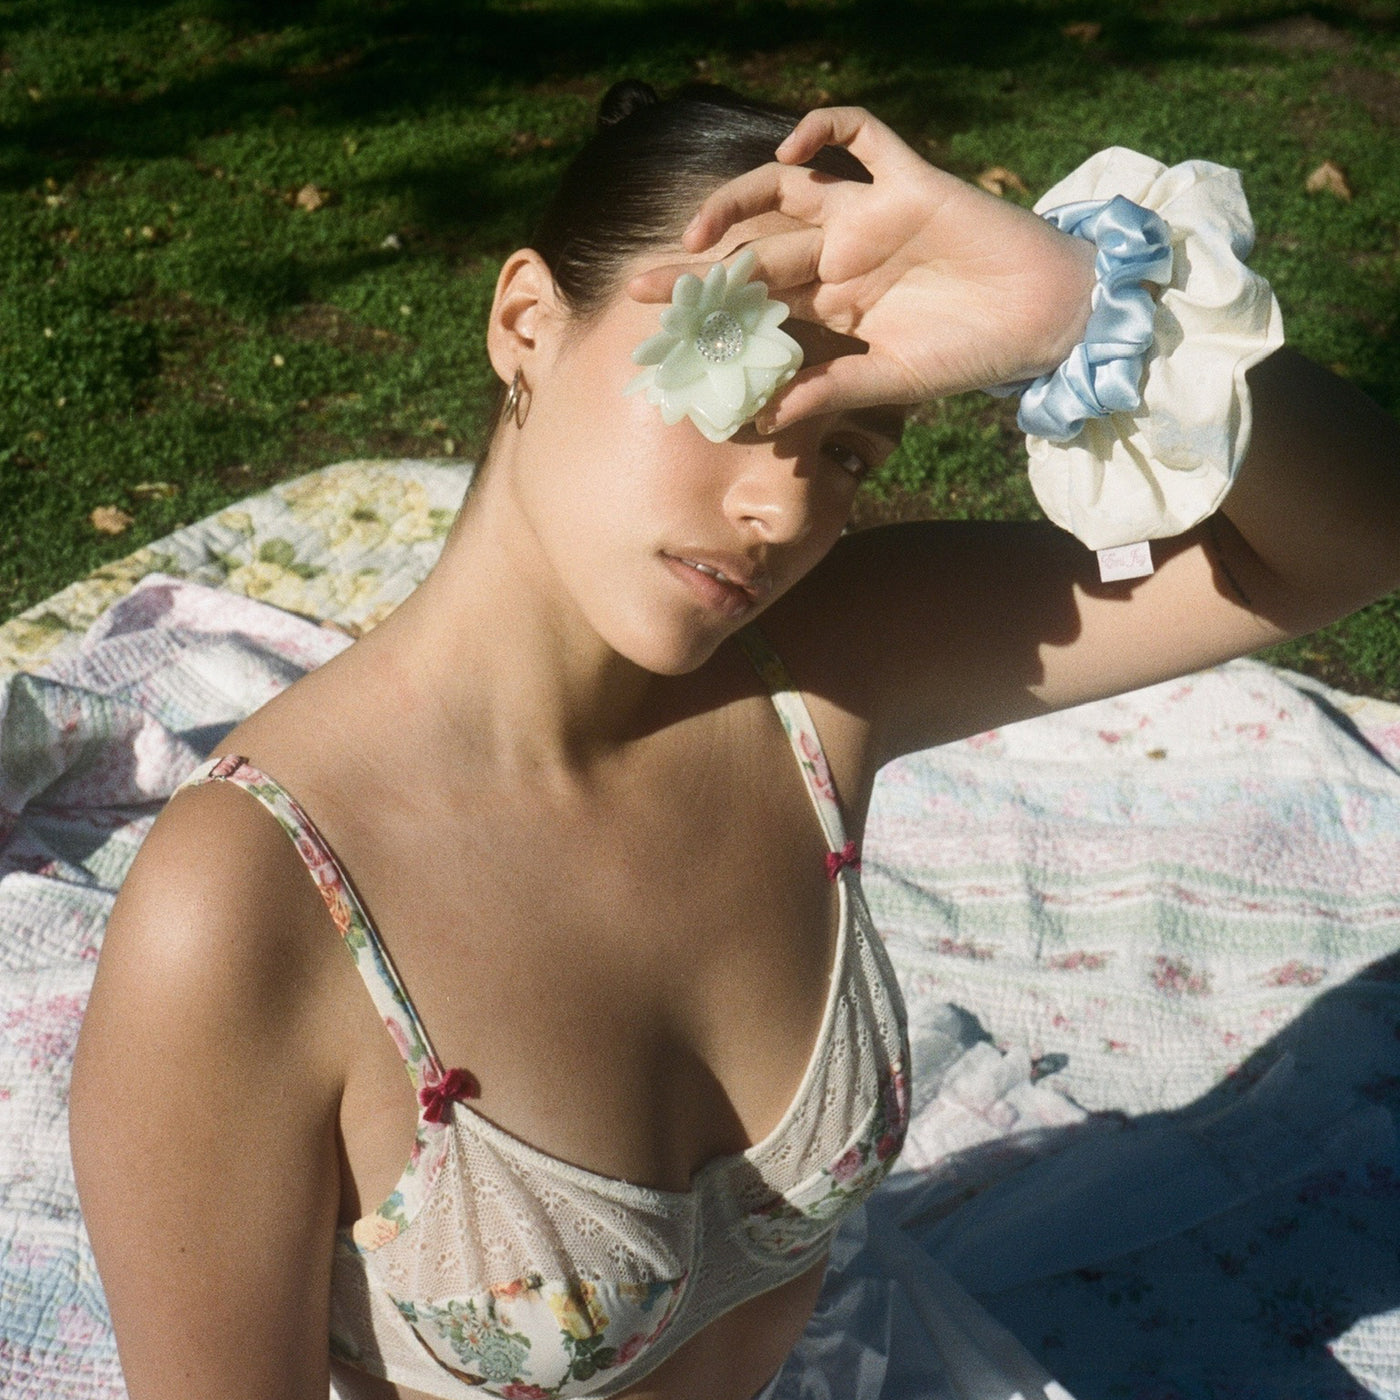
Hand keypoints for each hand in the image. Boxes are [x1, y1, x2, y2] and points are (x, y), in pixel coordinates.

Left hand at [627, 107, 1095, 431]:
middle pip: (756, 249)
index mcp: (833, 306)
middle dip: (698, 269)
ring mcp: (871, 216)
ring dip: (738, 199)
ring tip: (698, 231)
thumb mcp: (889, 382)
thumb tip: (759, 416)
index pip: (757, 303)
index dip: (709, 314)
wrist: (1045, 320)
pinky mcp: (910, 182)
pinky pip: (863, 136)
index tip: (658, 334)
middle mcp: (841, 256)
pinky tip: (792, 147)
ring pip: (790, 189)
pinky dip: (826, 128)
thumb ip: (826, 391)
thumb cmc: (970, 354)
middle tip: (644, 288)